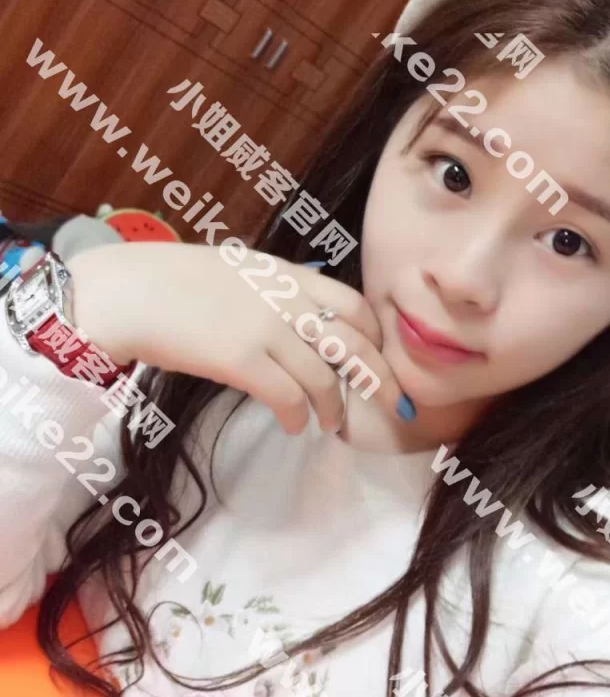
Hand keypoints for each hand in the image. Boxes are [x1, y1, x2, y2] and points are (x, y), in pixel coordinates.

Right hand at [65, 241, 410, 435]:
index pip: (354, 305)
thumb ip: (278, 290)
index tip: (381, 360)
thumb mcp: (241, 270)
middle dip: (380, 379)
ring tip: (331, 423)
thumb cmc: (175, 282)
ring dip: (334, 408)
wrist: (129, 291)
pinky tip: (295, 426)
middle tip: (394, 406)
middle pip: (354, 344)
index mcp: (288, 274)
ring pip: (324, 378)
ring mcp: (266, 330)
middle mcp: (286, 300)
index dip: (375, 338)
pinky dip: (298, 417)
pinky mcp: (241, 361)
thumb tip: (304, 319)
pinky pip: (288, 397)